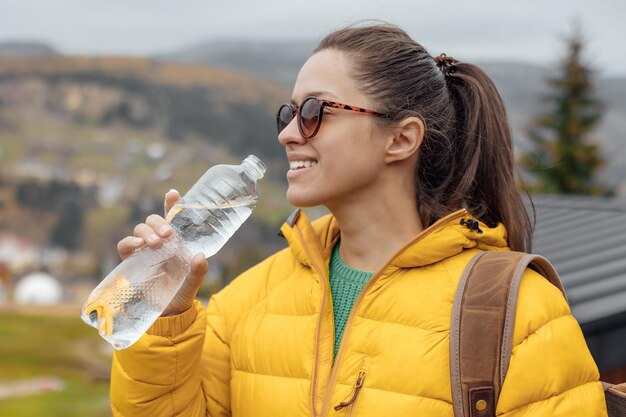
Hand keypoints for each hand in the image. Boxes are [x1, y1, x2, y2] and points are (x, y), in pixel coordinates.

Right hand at [116, 189, 208, 315]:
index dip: (172, 204)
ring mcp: (144, 251)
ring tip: (155, 243)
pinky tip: (138, 246)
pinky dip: (129, 242)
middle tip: (168, 234)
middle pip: (154, 220)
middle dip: (159, 222)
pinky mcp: (131, 261)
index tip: (173, 194)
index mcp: (176, 243)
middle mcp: (160, 243)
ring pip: (140, 229)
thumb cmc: (181, 295)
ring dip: (147, 231)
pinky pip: (124, 245)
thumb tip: (200, 256)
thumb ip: (198, 272)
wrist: (165, 314)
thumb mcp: (193, 284)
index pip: (173, 219)